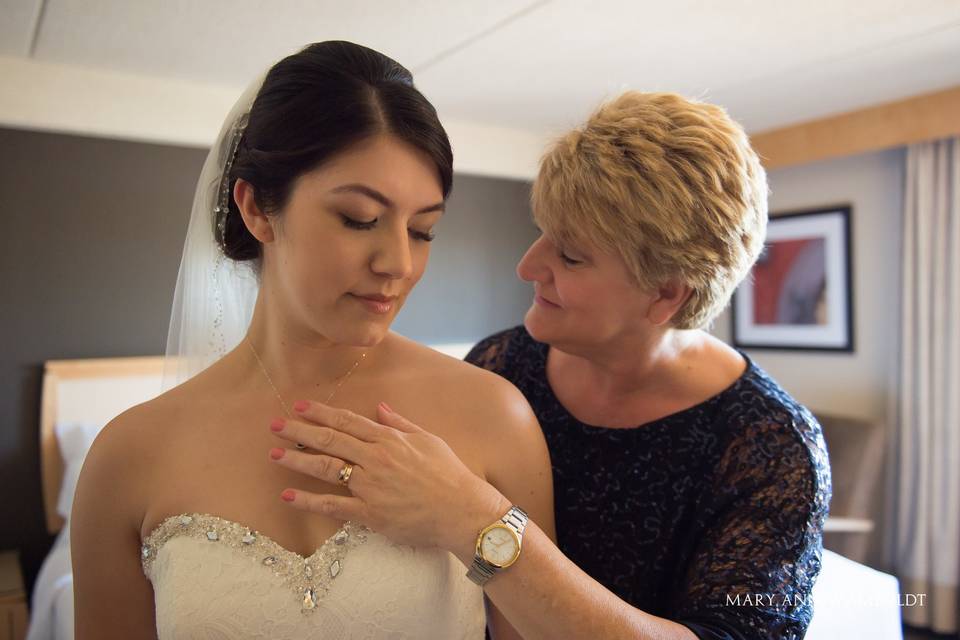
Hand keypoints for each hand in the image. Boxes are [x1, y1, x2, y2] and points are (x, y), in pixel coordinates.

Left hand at [268, 400, 509, 557]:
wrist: (463, 510)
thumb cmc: (450, 474)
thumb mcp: (428, 440)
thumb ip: (400, 423)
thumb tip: (380, 408)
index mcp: (389, 439)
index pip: (347, 421)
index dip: (321, 413)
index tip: (300, 406)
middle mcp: (376, 459)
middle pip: (330, 440)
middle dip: (299, 431)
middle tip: (274, 425)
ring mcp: (370, 486)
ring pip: (326, 468)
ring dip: (297, 460)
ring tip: (273, 454)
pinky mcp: (370, 513)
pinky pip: (332, 505)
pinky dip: (308, 500)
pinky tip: (288, 495)